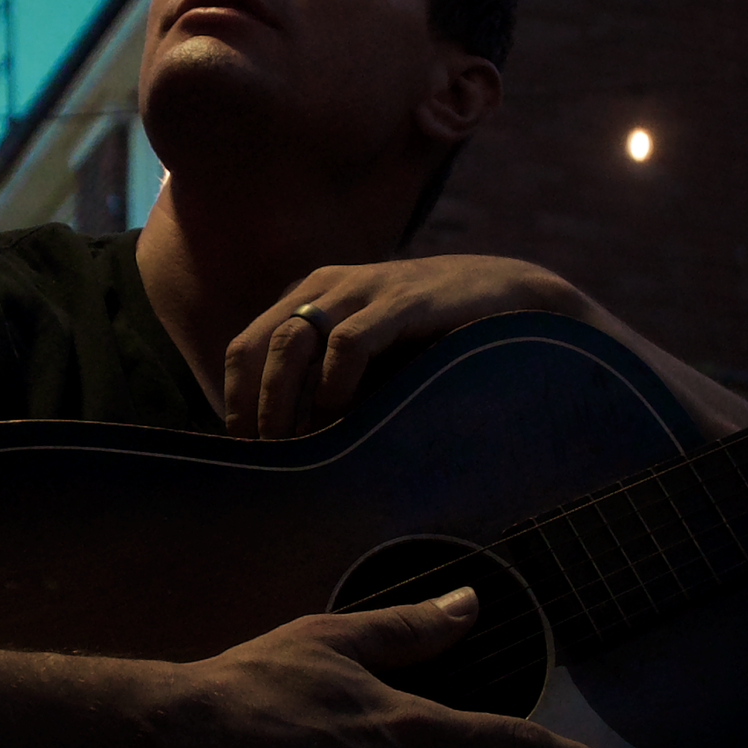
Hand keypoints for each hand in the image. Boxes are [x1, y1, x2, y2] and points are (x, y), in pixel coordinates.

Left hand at [222, 255, 586, 437]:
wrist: (510, 296)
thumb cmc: (434, 339)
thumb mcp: (371, 358)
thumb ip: (328, 384)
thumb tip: (286, 448)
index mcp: (310, 298)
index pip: (245, 348)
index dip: (236, 402)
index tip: (244, 453)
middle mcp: (327, 287)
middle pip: (259, 347)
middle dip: (254, 409)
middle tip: (263, 459)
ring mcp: (363, 289)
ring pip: (292, 342)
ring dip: (283, 401)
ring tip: (294, 448)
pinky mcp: (403, 301)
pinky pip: (349, 342)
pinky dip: (336, 386)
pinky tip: (343, 420)